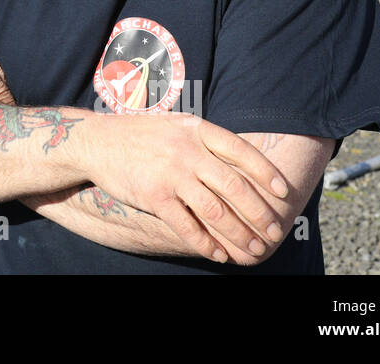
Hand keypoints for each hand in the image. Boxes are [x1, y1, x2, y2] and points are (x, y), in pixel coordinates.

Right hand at [86, 112, 290, 263]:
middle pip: (235, 185)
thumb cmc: (139, 134)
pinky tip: (218, 253)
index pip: (242, 151)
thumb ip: (204, 140)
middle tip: (274, 231)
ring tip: (253, 248)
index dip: (266, 173)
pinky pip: (186, 225)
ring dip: (239, 233)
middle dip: (259, 212)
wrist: (96, 141)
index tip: (283, 192)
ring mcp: (170, 173)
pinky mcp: (153, 195)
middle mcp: (187, 150)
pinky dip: (205, 243)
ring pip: (216, 210)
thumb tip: (241, 162)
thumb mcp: (175, 126)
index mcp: (196, 129)